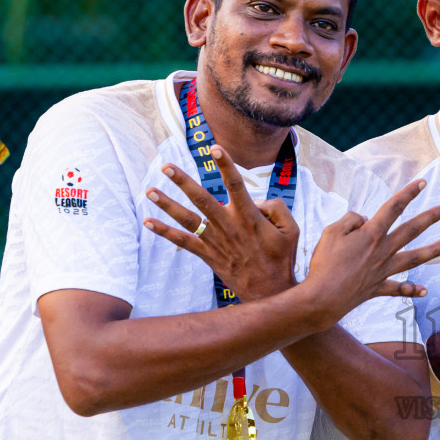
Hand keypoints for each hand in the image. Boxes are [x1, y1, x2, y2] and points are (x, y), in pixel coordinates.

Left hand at [144, 147, 298, 301]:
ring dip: (167, 204)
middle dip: (183, 181)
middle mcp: (229, 226)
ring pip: (187, 219)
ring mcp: (215, 241)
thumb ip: (276, 207)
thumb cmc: (281, 258)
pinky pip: (182, 242)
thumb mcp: (291, 229)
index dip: (226, 165)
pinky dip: (165, 232)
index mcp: (249, 216)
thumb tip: (255, 199)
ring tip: (150, 190)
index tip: (215, 148)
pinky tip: (148, 222)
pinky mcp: (207, 255)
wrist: (269, 291)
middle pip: (202, 198)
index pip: (236, 185)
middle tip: (166, 165)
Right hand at [300, 178, 439, 328]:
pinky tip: (425, 291)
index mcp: (371, 234)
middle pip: (411, 230)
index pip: (394, 208)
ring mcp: (383, 270)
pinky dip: (411, 290)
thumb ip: (350, 220)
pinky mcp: (377, 287)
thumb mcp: (331, 231)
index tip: (423, 183)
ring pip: (413, 258)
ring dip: (433, 251)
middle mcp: (383, 250)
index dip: (408, 193)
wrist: (323, 297)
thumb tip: (365, 218)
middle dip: (430, 218)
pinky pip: (398, 289)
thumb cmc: (324, 263)